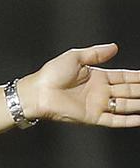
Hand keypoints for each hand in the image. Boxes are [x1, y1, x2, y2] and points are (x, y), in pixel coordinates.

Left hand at [21, 43, 139, 126]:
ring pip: (125, 105)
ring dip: (139, 104)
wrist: (38, 92)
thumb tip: (114, 47)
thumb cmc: (51, 74)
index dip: (138, 77)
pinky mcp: (92, 117)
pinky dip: (127, 120)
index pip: (124, 77)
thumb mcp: (75, 57)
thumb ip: (96, 54)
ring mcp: (97, 105)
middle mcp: (100, 92)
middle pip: (129, 91)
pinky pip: (114, 120)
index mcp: (97, 77)